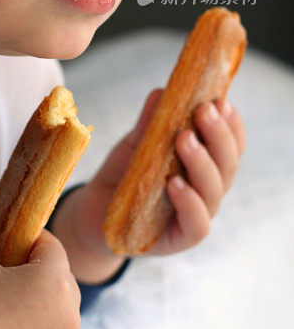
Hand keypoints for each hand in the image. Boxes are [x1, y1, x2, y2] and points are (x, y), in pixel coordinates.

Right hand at [0, 215, 80, 328]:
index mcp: (56, 282)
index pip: (51, 245)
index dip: (28, 240)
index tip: (8, 245)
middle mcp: (70, 316)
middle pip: (59, 279)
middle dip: (35, 273)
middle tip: (4, 278)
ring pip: (56, 314)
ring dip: (38, 307)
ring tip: (4, 312)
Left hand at [64, 88, 245, 264]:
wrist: (97, 212)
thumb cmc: (125, 175)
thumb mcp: (136, 143)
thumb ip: (150, 122)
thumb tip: (162, 91)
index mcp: (205, 162)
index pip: (230, 143)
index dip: (231, 123)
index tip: (220, 100)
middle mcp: (207, 188)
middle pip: (227, 163)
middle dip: (218, 134)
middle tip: (203, 111)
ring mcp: (197, 213)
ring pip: (214, 190)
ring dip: (202, 162)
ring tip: (184, 139)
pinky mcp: (181, 238)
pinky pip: (197, 223)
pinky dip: (190, 202)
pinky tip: (176, 184)